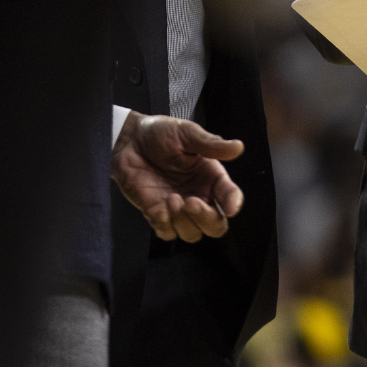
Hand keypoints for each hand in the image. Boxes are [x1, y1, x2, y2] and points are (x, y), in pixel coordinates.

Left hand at [111, 112, 244, 241]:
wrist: (128, 140)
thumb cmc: (159, 133)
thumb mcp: (187, 133)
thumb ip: (212, 144)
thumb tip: (238, 147)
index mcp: (210, 176)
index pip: (230, 196)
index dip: (233, 204)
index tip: (230, 208)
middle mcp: (198, 194)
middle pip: (215, 225)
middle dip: (207, 219)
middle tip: (191, 202)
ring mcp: (178, 208)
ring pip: (193, 233)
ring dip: (184, 222)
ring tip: (171, 199)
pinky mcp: (157, 214)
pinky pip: (167, 233)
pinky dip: (165, 226)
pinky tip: (159, 209)